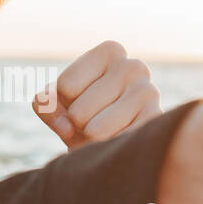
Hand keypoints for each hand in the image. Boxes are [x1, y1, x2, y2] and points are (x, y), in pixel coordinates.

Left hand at [34, 40, 161, 149]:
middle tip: (94, 121)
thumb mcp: (56, 106)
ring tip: (105, 132)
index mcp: (110, 52)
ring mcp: (149, 93)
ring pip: (95, 131)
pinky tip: (119, 142)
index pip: (65, 87)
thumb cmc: (82, 116)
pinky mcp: (156, 123)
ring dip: (92, 140)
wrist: (112, 144)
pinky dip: (108, 151)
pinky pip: (114, 145)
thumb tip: (67, 127)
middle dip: (79, 124)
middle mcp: (134, 66)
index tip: (79, 101)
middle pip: (79, 111)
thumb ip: (46, 106)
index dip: (63, 104)